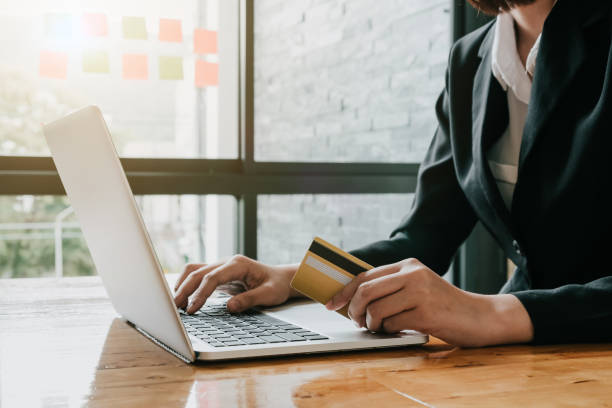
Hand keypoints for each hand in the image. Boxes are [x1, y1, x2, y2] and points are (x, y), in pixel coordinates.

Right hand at [173, 255, 299, 313]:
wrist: (281, 278)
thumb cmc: (276, 285)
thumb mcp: (269, 294)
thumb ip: (250, 300)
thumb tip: (229, 307)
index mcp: (238, 265)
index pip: (212, 278)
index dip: (200, 293)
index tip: (192, 309)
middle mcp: (226, 262)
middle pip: (198, 272)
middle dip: (184, 290)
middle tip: (174, 308)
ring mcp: (221, 266)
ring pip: (194, 270)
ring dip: (182, 285)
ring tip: (175, 304)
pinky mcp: (218, 273)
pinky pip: (197, 275)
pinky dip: (187, 284)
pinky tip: (182, 298)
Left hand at [326, 258, 532, 346]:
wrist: (480, 316)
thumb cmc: (443, 305)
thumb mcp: (417, 287)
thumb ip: (391, 287)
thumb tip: (352, 298)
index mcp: (407, 265)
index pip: (365, 275)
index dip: (344, 291)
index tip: (332, 304)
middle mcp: (412, 273)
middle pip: (365, 290)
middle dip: (353, 310)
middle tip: (356, 321)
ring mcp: (420, 291)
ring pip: (375, 308)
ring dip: (371, 324)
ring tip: (380, 328)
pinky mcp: (426, 311)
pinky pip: (392, 323)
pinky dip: (388, 331)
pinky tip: (397, 331)